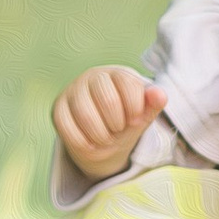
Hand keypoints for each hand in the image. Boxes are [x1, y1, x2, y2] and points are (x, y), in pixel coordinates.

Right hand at [54, 65, 165, 181]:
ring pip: (87, 116)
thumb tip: (160, 95)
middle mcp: (92, 77)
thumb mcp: (142, 115)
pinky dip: (83, 143)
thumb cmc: (125, 120)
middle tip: (119, 131)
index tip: (135, 121)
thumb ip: (152, 104)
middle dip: (118, 124)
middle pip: (108, 100)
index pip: (128, 85)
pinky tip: (91, 144)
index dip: (135, 109)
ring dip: (101, 136)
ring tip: (106, 139)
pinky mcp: (57, 108)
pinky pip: (68, 127)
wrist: (102, 136)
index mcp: (116, 73)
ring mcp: (72, 91)